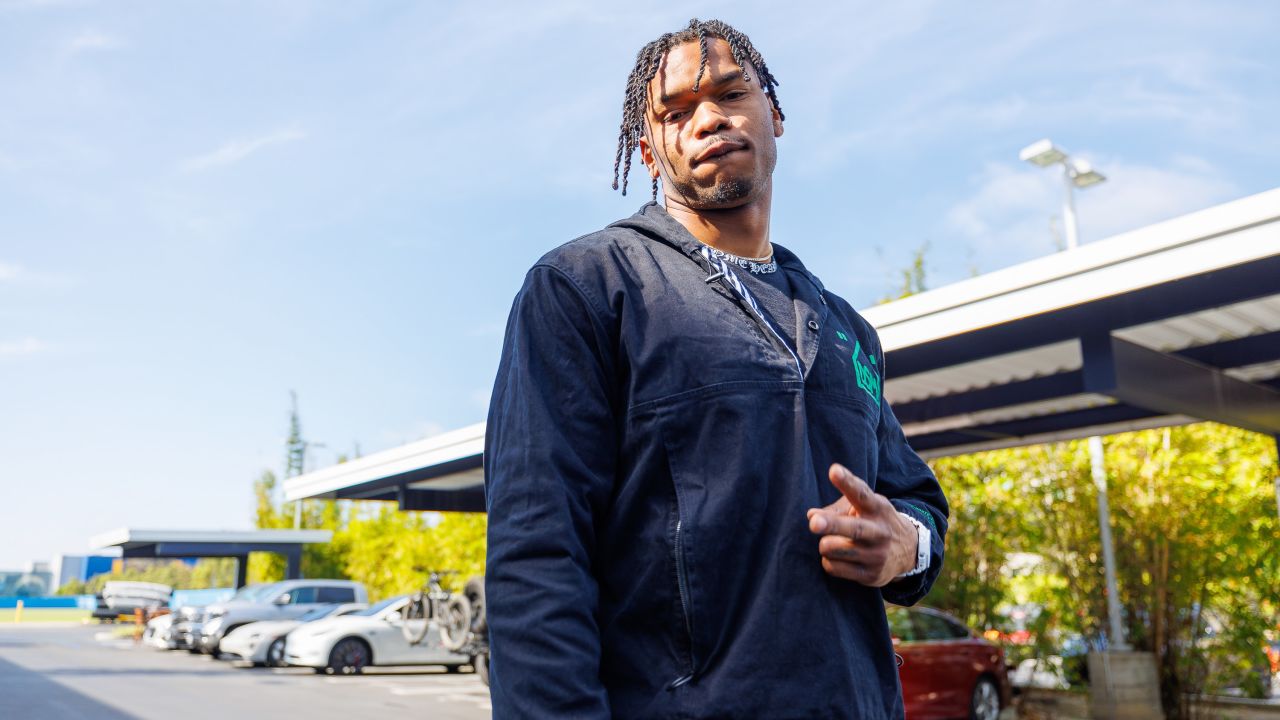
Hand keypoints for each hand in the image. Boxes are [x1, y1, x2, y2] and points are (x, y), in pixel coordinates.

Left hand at [806, 463, 916, 586]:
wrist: (908, 551)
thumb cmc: (874, 521)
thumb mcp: (864, 508)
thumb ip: (837, 509)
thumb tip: (811, 515)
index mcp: (877, 508)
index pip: (861, 494)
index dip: (847, 482)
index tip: (834, 471)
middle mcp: (879, 531)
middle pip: (853, 528)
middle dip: (832, 525)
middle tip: (814, 523)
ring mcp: (876, 555)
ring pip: (835, 549)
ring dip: (825, 544)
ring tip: (831, 542)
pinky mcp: (870, 575)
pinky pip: (834, 567)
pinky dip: (828, 561)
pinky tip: (838, 557)